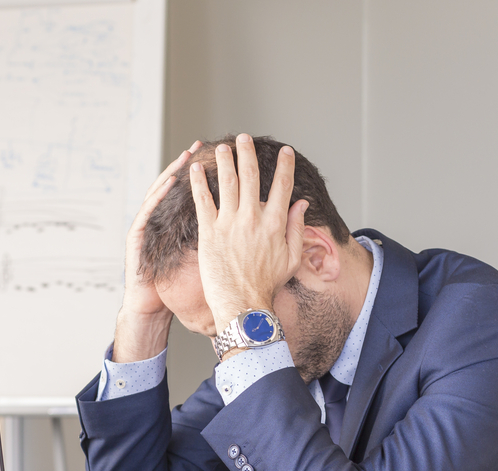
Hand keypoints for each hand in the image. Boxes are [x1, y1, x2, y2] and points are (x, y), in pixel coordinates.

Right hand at [113, 141, 201, 361]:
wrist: (151, 307)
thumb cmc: (176, 290)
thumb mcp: (199, 261)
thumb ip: (213, 241)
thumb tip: (239, 229)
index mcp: (181, 228)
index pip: (194, 195)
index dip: (205, 176)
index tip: (222, 158)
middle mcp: (162, 221)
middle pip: (176, 187)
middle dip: (189, 165)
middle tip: (201, 146)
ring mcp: (149, 227)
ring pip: (159, 192)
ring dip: (172, 173)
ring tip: (185, 157)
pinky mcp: (138, 237)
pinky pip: (148, 212)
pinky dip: (158, 195)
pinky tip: (168, 182)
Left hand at [190, 134, 307, 334]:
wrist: (243, 304)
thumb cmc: (267, 285)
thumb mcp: (291, 258)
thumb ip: (296, 227)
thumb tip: (302, 204)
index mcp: (274, 223)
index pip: (282, 186)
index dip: (285, 166)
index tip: (285, 151)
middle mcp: (253, 218)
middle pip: (251, 176)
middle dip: (248, 153)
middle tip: (245, 138)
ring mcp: (230, 224)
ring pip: (227, 182)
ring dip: (224, 161)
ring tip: (222, 147)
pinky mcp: (209, 232)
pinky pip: (203, 200)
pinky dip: (198, 182)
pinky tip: (195, 169)